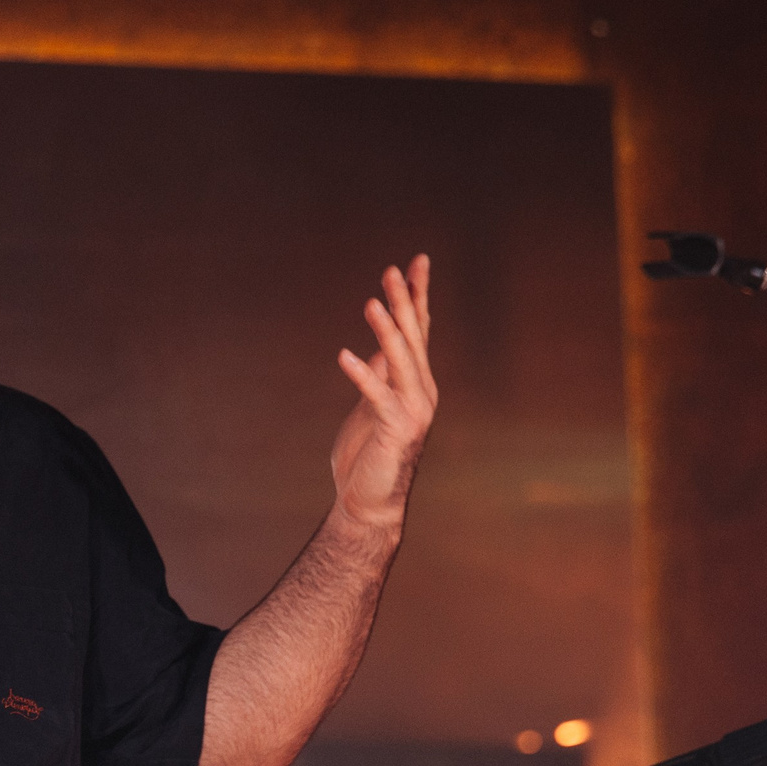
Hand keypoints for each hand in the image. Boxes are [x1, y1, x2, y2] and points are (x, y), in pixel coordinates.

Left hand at [329, 255, 436, 534]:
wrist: (368, 503)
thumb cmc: (368, 456)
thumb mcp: (373, 405)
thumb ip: (380, 375)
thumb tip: (378, 346)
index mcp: (416, 383)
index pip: (419, 331)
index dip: (416, 296)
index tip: (415, 262)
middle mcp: (422, 392)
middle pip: (414, 338)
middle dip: (404, 302)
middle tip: (392, 270)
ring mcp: (413, 411)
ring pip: (402, 361)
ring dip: (388, 330)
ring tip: (373, 302)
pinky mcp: (395, 430)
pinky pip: (378, 396)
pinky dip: (362, 375)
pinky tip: (344, 354)